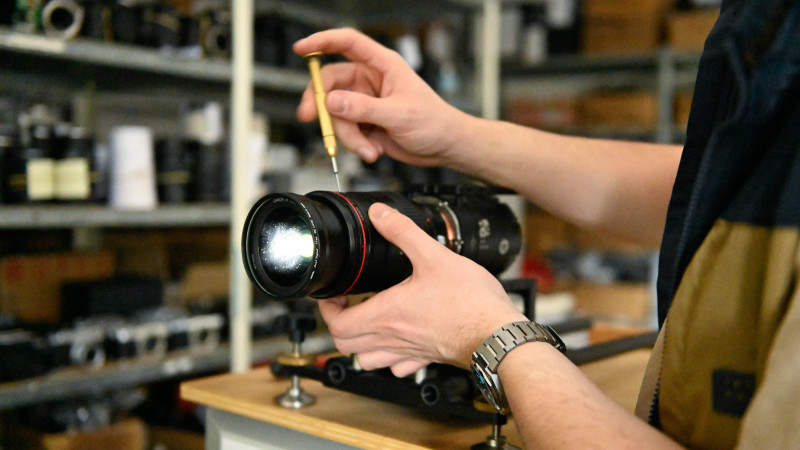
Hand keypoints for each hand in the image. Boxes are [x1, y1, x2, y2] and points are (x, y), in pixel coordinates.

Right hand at [293, 28, 466, 166]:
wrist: (443, 147)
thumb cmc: (433, 122)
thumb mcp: (398, 114)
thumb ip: (364, 108)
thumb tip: (332, 102)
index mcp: (383, 65)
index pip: (348, 43)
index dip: (322, 41)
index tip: (301, 49)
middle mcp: (370, 80)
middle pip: (331, 83)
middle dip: (323, 105)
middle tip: (314, 120)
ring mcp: (365, 102)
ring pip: (336, 114)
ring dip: (348, 136)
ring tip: (369, 150)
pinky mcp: (364, 122)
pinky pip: (346, 131)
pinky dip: (356, 145)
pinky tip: (374, 150)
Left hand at [317, 203, 526, 377]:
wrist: (498, 334)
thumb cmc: (470, 302)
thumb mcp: (433, 256)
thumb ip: (403, 232)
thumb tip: (380, 214)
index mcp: (387, 314)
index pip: (336, 324)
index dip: (328, 308)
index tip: (335, 293)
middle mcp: (393, 339)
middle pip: (345, 345)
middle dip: (339, 323)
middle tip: (348, 304)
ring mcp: (409, 353)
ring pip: (367, 360)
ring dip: (360, 343)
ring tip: (369, 320)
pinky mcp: (427, 359)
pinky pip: (397, 368)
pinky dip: (389, 357)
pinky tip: (399, 340)